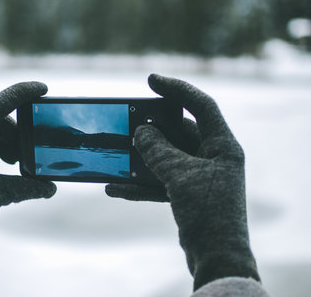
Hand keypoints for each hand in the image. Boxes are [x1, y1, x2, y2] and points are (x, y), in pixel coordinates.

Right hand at [106, 74, 259, 289]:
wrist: (214, 256)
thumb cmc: (207, 211)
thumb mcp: (180, 175)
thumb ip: (158, 150)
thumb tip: (141, 132)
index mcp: (222, 145)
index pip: (201, 105)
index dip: (177, 89)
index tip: (150, 80)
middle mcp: (212, 157)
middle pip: (178, 132)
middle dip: (151, 130)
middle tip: (127, 123)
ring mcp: (198, 176)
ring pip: (165, 158)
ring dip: (141, 159)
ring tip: (116, 156)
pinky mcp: (185, 194)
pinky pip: (159, 182)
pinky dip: (139, 185)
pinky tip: (115, 189)